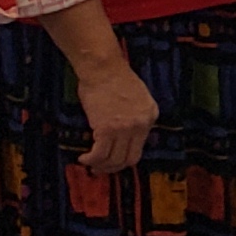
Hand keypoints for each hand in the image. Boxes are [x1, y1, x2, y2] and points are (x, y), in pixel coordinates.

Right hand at [72, 59, 157, 177]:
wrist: (103, 68)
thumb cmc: (114, 78)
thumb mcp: (137, 97)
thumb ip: (135, 116)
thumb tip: (124, 135)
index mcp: (151, 116)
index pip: (140, 148)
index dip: (124, 158)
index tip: (113, 159)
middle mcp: (141, 125)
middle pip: (129, 159)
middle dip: (114, 168)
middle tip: (101, 167)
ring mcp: (125, 128)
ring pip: (114, 160)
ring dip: (101, 166)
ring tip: (90, 163)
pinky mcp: (107, 129)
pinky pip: (100, 154)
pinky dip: (91, 160)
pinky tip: (83, 158)